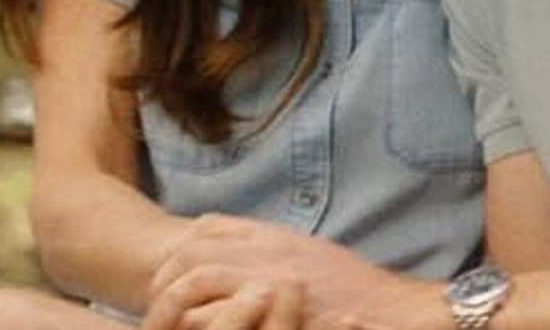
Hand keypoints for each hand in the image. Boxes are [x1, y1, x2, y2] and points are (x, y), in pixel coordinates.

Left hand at [147, 214, 428, 325]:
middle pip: (194, 248)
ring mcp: (267, 278)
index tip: (171, 274)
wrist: (393, 312)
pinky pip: (216, 313)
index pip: (209, 229)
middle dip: (168, 273)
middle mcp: (267, 250)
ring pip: (196, 276)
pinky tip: (194, 328)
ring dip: (173, 298)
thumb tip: (247, 261)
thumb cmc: (359, 293)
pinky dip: (199, 321)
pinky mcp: (271, 308)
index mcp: (275, 237)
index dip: (183, 250)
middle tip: (156, 301)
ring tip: (164, 319)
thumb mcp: (315, 258)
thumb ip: (279, 253)